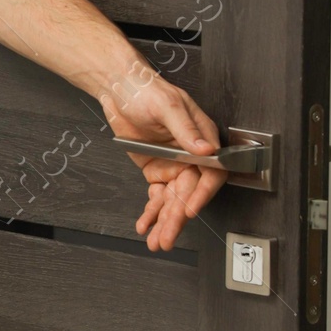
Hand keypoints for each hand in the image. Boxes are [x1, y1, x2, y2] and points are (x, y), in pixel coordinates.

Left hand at [96, 63, 225, 252]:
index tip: (190, 209)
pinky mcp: (157, 171)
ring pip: (173, 200)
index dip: (202, 193)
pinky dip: (151, 214)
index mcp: (202, 138)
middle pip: (190, 192)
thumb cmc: (147, 91)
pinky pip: (157, 197)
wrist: (120, 89)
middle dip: (178, 217)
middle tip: (169, 236)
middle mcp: (191, 156)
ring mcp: (174, 166)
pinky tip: (145, 226)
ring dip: (165, 222)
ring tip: (157, 241)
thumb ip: (186, 128)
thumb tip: (205, 147)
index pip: (211, 172)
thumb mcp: (167, 105)